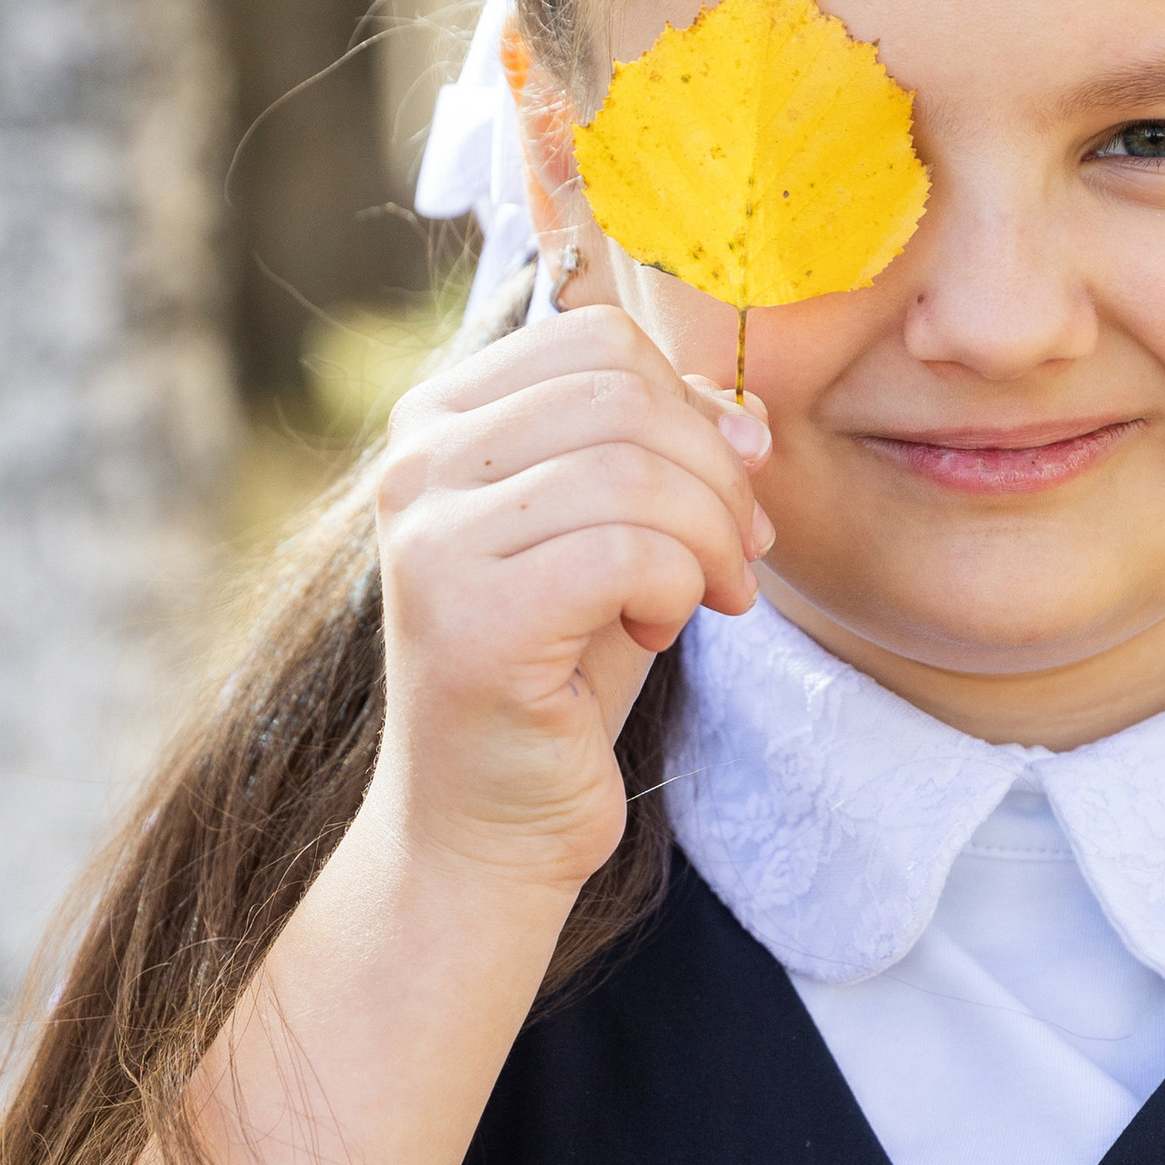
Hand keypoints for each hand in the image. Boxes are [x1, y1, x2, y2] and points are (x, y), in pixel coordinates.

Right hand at [362, 304, 772, 893]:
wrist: (484, 824)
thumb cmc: (554, 678)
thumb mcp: (616, 539)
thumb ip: (664, 457)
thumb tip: (750, 413)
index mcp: (438, 421)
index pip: (599, 339)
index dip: (691, 406)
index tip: (724, 498)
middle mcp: (414, 464)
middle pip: (625, 395)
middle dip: (715, 478)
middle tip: (738, 561)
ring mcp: (431, 538)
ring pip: (635, 473)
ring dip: (708, 542)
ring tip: (708, 601)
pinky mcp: (472, 617)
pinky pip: (627, 553)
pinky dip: (675, 592)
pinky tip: (655, 635)